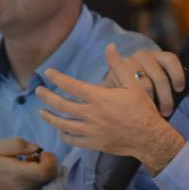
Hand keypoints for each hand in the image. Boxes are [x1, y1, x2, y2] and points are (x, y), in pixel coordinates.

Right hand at [0, 137, 58, 189]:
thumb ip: (19, 144)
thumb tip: (36, 148)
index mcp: (19, 173)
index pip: (45, 171)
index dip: (50, 159)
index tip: (41, 152)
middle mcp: (27, 185)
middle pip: (51, 175)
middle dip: (49, 162)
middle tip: (38, 155)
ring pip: (48, 179)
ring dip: (45, 167)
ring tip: (30, 160)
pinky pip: (42, 182)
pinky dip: (40, 173)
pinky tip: (28, 168)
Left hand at [36, 44, 188, 174]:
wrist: (150, 137)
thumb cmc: (142, 109)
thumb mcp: (132, 84)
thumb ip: (118, 65)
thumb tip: (110, 46)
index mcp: (98, 98)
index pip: (71, 85)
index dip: (57, 78)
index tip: (48, 72)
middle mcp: (91, 114)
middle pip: (61, 105)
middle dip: (47, 97)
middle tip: (38, 91)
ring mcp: (90, 131)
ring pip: (62, 124)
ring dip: (49, 117)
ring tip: (42, 111)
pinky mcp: (93, 143)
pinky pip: (72, 140)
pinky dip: (63, 134)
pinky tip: (60, 130)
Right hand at [99, 44, 188, 116]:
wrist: (120, 87)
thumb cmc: (149, 86)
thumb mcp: (168, 85)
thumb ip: (186, 88)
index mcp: (159, 56)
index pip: (171, 59)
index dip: (178, 74)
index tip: (180, 90)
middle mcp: (143, 56)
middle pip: (159, 76)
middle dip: (166, 97)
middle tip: (167, 112)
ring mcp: (128, 64)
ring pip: (144, 84)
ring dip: (151, 102)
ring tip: (154, 113)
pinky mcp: (115, 74)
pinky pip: (128, 89)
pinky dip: (135, 99)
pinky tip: (139, 108)